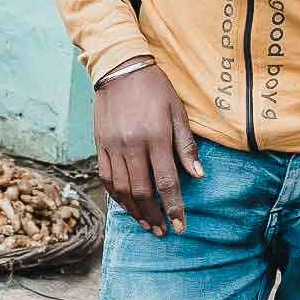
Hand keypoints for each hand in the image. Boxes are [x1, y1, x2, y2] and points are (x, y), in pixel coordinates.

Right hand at [93, 62, 201, 234]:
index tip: (180, 226)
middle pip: (142, 191)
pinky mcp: (100, 144)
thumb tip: (198, 176)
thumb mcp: (177, 112)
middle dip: (153, 215)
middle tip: (161, 230)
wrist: (119, 68)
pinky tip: (125, 204)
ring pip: (122, 188)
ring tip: (145, 223)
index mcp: (156, 137)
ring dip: (134, 210)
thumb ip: (186, 145)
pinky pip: (106, 177)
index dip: (174, 207)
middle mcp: (132, 145)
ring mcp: (113, 146)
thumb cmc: (155, 88)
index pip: (166, 182)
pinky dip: (115, 195)